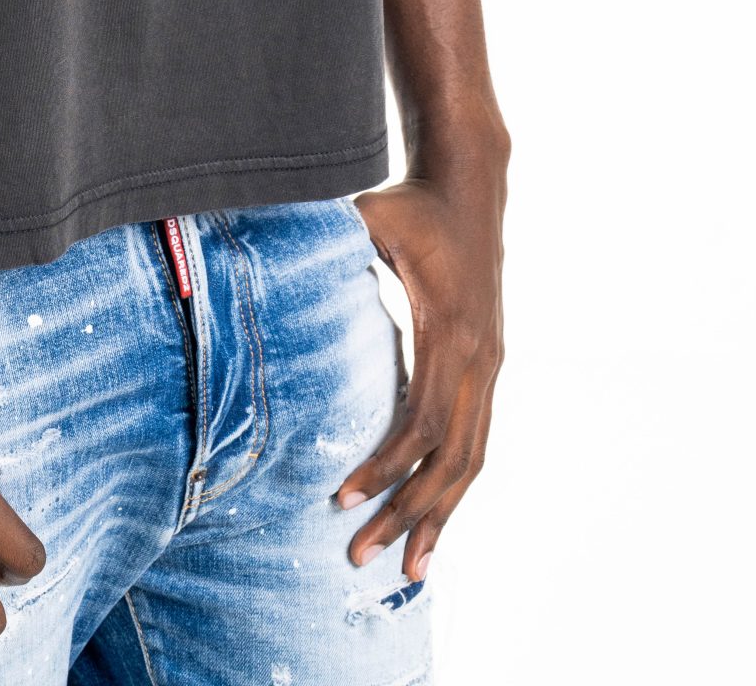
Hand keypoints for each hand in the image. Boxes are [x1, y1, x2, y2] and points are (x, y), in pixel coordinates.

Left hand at [336, 155, 506, 583]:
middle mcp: (479, 359)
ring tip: (409, 569)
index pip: (419, 422)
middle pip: (448, 460)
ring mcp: (490, 368)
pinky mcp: (490, 369)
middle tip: (359, 554)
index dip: (384, 467)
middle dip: (406, 513)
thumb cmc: (411, 202)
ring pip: (471, 463)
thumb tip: (264, 253)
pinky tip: (436, 522)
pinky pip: (477, 443)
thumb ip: (328, 243)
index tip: (341, 497)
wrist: (471, 186)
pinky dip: (456, 489)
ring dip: (439, 517)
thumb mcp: (369, 218)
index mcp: (451, 331)